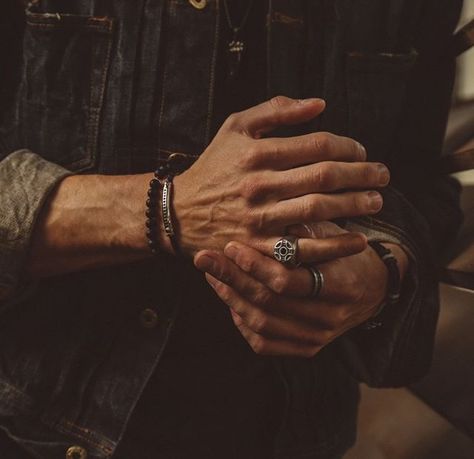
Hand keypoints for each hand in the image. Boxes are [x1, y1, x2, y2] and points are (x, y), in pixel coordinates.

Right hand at [173, 96, 389, 256]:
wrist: (179, 212)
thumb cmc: (213, 167)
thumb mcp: (235, 127)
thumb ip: (275, 110)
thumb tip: (319, 103)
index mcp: (257, 152)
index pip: (318, 144)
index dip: (349, 146)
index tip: (362, 151)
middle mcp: (260, 184)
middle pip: (325, 176)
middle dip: (362, 174)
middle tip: (383, 175)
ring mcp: (259, 219)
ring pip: (318, 209)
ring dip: (355, 205)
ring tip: (377, 201)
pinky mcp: (258, 248)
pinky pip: (303, 248)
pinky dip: (334, 245)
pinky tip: (357, 240)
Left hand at [194, 224, 407, 357]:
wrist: (373, 289)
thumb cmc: (349, 254)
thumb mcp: (335, 235)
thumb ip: (307, 230)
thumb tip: (273, 216)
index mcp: (341, 286)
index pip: (288, 281)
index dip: (255, 265)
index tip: (230, 246)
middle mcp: (329, 318)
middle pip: (269, 303)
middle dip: (232, 279)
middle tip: (205, 258)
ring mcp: (317, 337)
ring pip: (262, 324)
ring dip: (231, 298)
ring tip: (213, 275)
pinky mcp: (307, 348)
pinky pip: (265, 343)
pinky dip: (242, 322)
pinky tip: (230, 301)